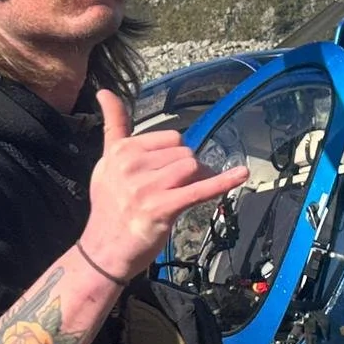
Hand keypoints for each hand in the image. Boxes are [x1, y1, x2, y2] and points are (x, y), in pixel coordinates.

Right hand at [81, 89, 248, 279]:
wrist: (103, 251)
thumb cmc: (109, 207)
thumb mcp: (105, 163)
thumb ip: (113, 127)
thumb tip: (105, 91)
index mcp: (120, 151)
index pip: (169, 137)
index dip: (176, 153)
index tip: (169, 169)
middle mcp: (131, 165)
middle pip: (184, 151)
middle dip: (189, 167)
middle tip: (176, 187)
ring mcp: (146, 187)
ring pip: (192, 166)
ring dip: (199, 178)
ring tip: (184, 194)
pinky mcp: (162, 208)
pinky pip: (200, 189)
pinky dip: (223, 181)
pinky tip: (241, 174)